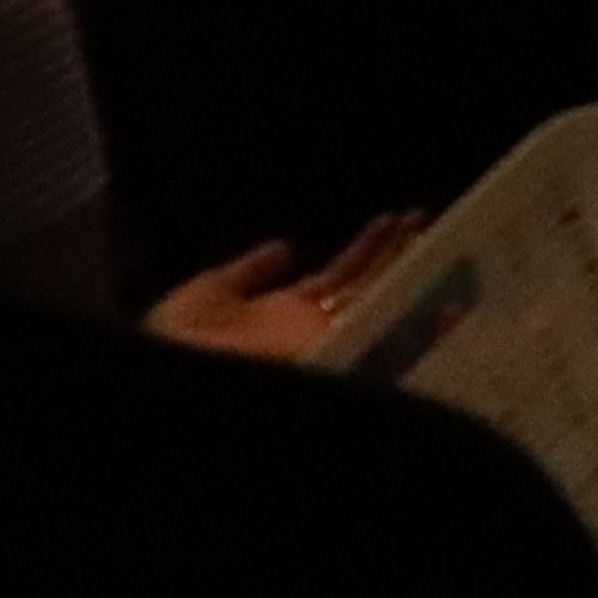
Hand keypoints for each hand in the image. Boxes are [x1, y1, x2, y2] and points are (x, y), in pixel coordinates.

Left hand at [145, 210, 420, 359]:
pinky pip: (374, 331)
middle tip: (425, 220)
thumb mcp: (207, 294)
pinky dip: (405, 305)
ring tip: (427, 230)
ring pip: (375, 304)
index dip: (365, 251)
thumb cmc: (178, 342)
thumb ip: (248, 271)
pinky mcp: (330, 354)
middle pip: (365, 289)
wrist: (170, 378)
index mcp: (282, 316)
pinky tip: (425, 272)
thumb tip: (286, 247)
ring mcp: (323, 343)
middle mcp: (311, 332)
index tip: (392, 219)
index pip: (337, 279)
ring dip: (404, 269)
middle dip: (395, 255)